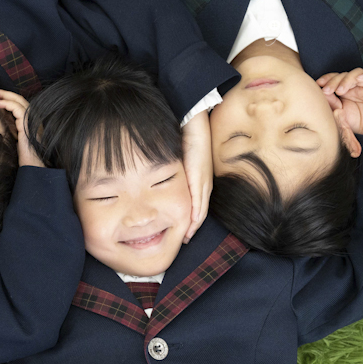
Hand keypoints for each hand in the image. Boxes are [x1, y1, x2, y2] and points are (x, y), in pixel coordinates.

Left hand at [0, 88, 44, 167]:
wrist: (32, 166)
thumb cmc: (23, 157)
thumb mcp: (13, 138)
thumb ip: (9, 128)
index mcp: (29, 122)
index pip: (18, 105)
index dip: (7, 99)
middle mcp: (32, 119)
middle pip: (19, 100)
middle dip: (5, 93)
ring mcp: (32, 120)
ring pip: (19, 101)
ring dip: (5, 95)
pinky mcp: (28, 124)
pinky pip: (18, 109)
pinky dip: (7, 104)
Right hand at [181, 110, 211, 242]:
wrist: (192, 122)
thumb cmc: (184, 138)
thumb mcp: (178, 160)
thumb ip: (172, 174)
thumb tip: (159, 185)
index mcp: (199, 180)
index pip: (196, 207)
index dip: (189, 222)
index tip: (182, 235)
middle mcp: (204, 183)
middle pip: (199, 213)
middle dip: (190, 228)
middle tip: (182, 242)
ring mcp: (203, 181)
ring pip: (199, 210)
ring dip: (192, 225)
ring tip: (183, 238)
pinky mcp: (199, 176)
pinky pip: (197, 199)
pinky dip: (193, 214)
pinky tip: (188, 224)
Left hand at [316, 69, 362, 137]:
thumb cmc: (354, 124)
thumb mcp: (339, 114)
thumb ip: (331, 103)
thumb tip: (321, 92)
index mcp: (344, 90)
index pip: (335, 78)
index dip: (327, 78)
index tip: (318, 84)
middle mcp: (356, 86)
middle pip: (344, 74)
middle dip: (334, 81)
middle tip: (327, 90)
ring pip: (357, 73)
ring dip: (347, 79)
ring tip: (340, 91)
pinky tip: (359, 79)